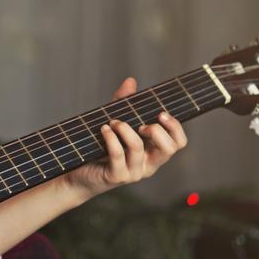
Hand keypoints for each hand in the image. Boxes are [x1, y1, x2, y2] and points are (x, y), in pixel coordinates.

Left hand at [63, 77, 187, 200]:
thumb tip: (131, 81)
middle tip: (140, 123)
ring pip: (138, 147)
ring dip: (124, 128)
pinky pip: (117, 154)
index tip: (160, 113)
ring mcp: (134, 173)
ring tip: (112, 122)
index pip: (179, 143)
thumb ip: (124, 104)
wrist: (80, 174)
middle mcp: (149, 165)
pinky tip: (104, 129)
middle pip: (169, 148)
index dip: (175, 127)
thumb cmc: (100, 148)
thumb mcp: (115, 124)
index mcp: (154, 153)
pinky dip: (110, 137)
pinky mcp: (116, 176)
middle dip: (156, 130)